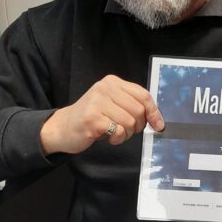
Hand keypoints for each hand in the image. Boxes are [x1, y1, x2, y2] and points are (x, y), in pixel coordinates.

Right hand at [40, 75, 163, 154]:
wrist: (63, 127)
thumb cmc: (92, 117)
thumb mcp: (112, 104)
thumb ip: (131, 105)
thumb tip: (157, 119)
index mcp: (112, 82)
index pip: (143, 95)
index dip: (154, 112)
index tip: (158, 125)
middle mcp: (105, 88)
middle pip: (138, 110)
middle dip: (137, 126)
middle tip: (125, 130)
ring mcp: (97, 102)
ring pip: (130, 122)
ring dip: (126, 134)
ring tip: (114, 133)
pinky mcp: (92, 118)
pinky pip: (118, 131)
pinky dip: (117, 139)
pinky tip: (107, 137)